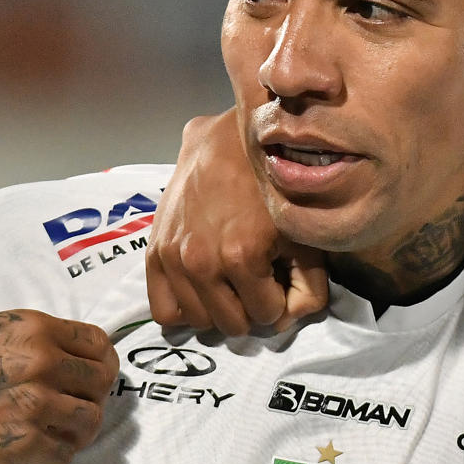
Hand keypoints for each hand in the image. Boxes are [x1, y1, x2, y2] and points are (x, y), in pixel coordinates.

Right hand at [0, 310, 117, 463]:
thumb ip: (37, 340)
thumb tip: (72, 356)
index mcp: (36, 330)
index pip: (98, 344)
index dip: (102, 363)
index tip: (95, 376)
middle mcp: (43, 363)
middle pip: (101, 383)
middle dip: (92, 397)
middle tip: (74, 407)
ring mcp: (35, 404)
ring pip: (90, 420)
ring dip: (77, 430)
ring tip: (59, 433)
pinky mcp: (24, 443)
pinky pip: (63, 454)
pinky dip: (56, 456)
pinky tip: (39, 451)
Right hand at [145, 111, 328, 335]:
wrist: (230, 138)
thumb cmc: (274, 183)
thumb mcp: (304, 233)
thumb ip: (308, 286)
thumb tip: (287, 321)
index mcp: (241, 255)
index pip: (267, 316)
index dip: (279, 299)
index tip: (279, 275)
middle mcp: (201, 261)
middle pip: (233, 325)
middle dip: (251, 307)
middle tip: (257, 278)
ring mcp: (173, 257)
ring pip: (200, 322)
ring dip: (220, 308)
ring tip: (231, 279)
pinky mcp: (155, 251)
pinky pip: (164, 310)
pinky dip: (185, 307)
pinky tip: (203, 287)